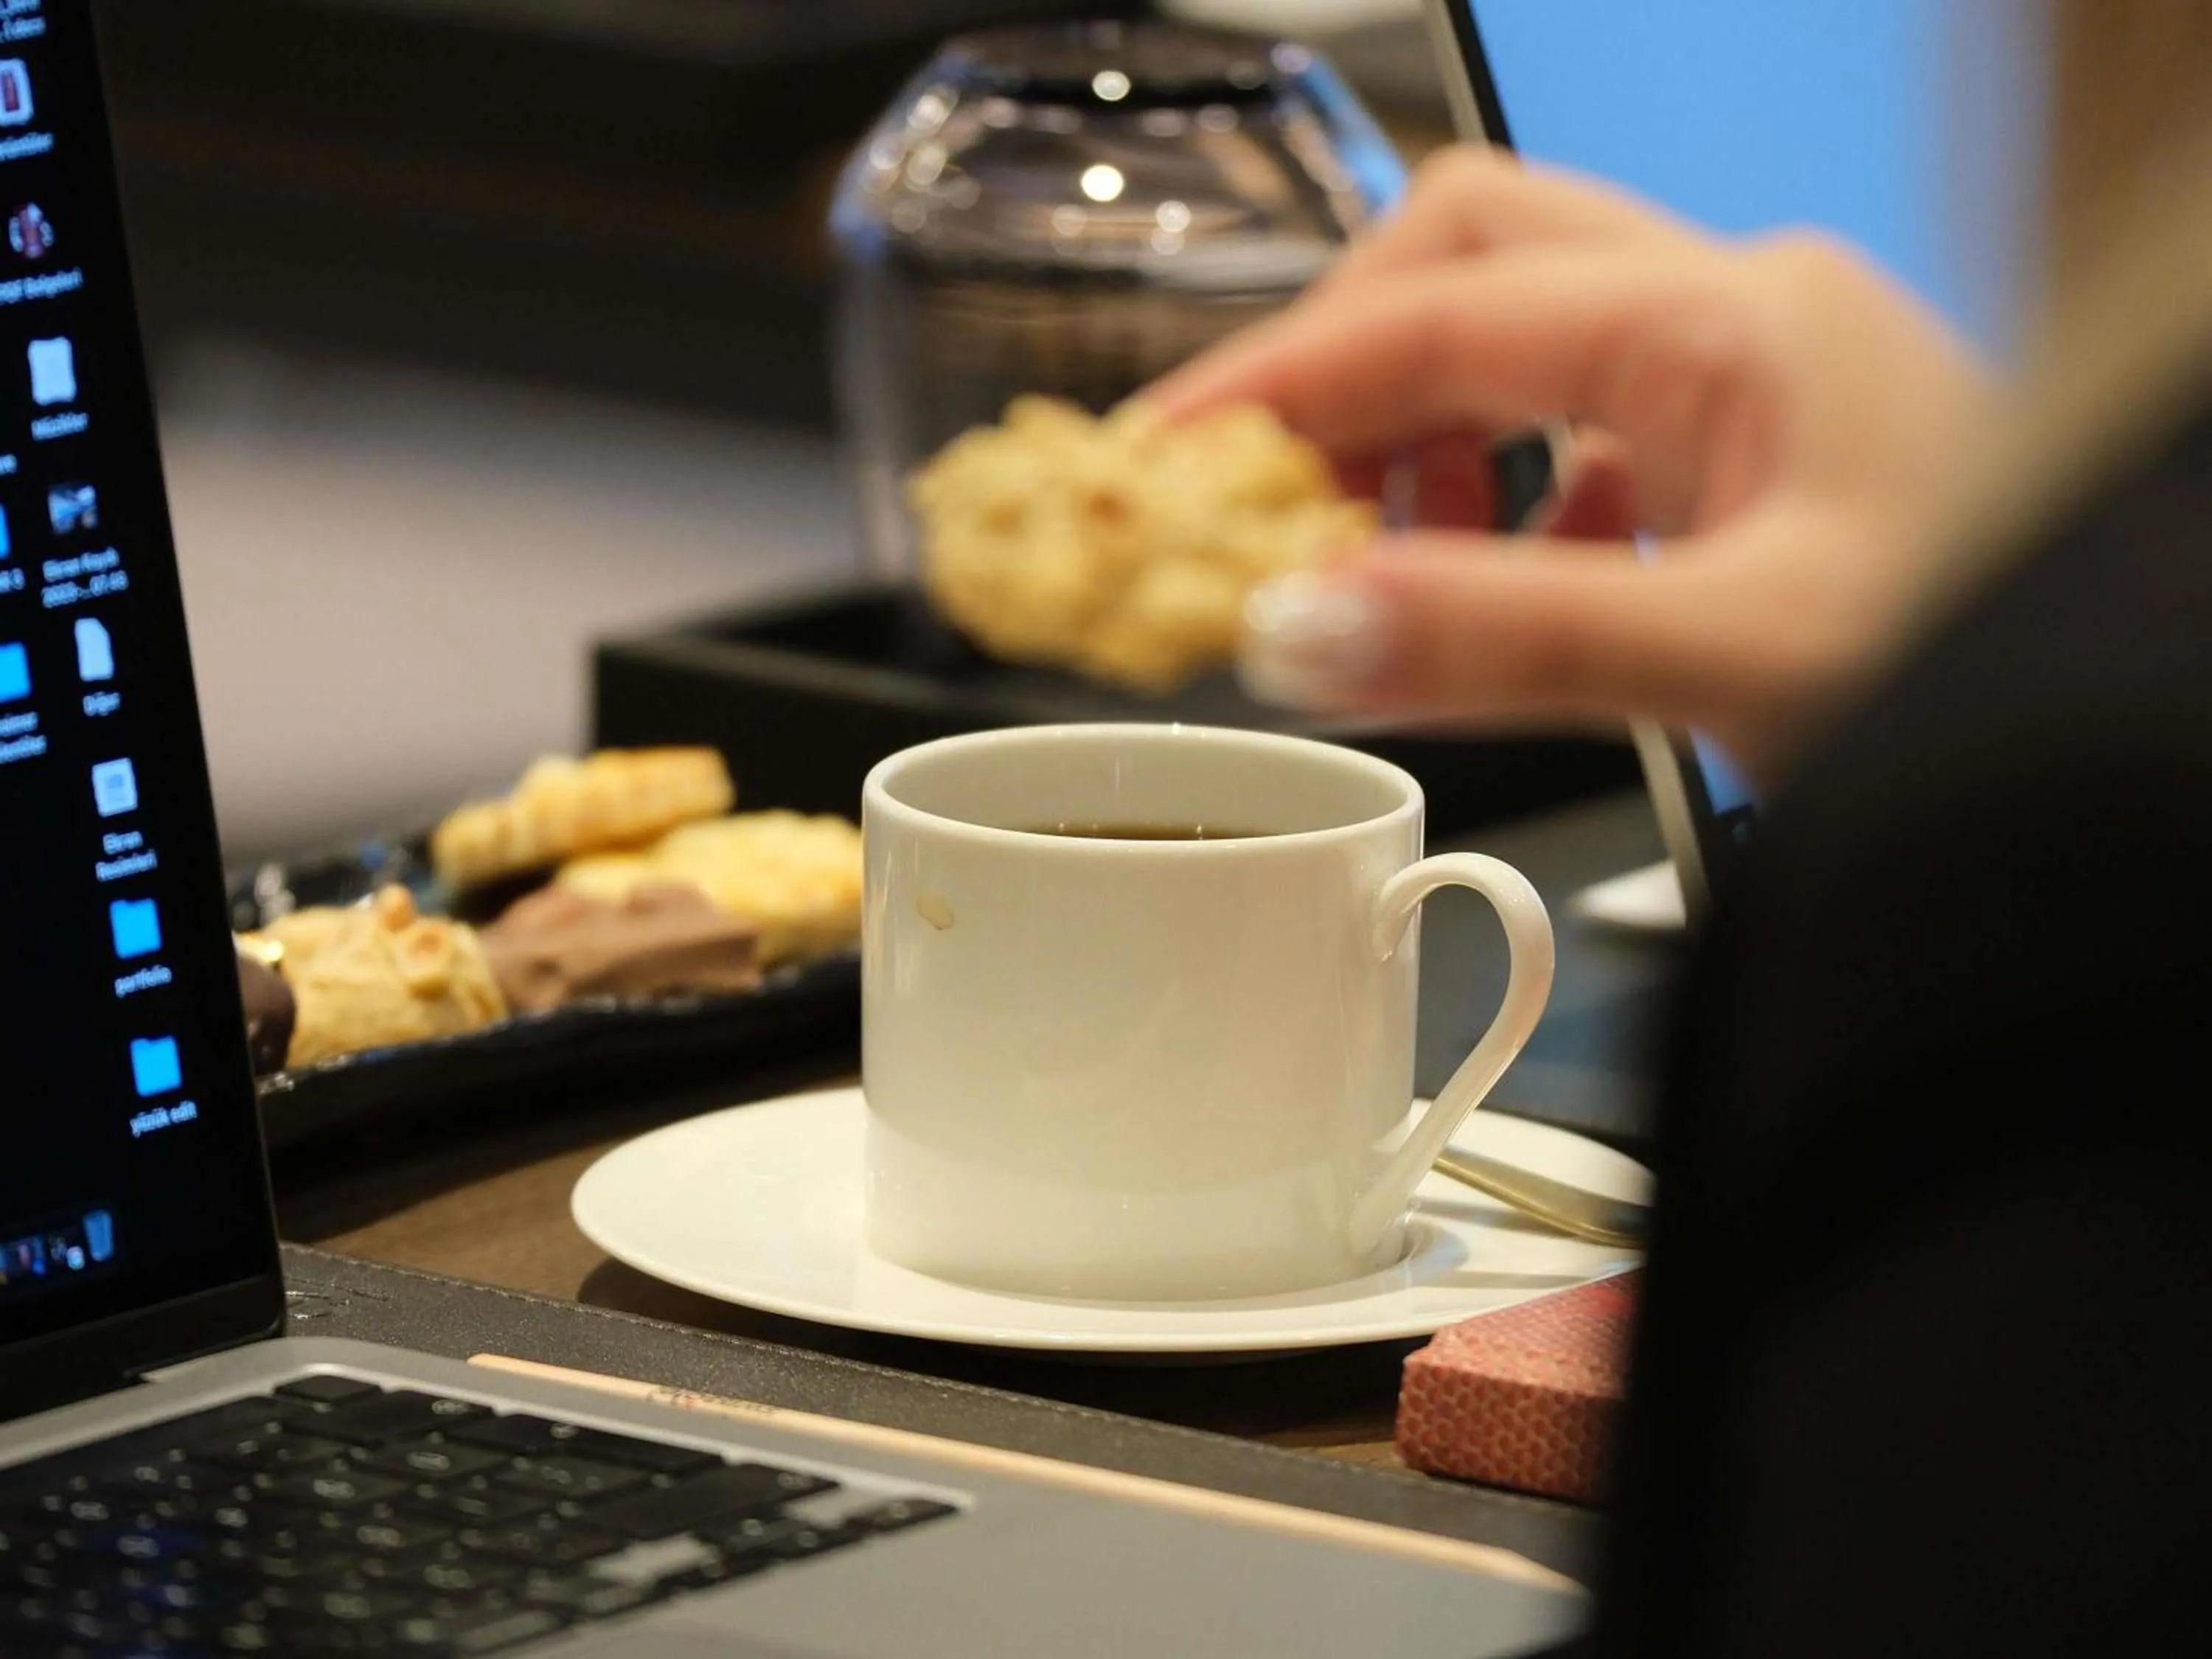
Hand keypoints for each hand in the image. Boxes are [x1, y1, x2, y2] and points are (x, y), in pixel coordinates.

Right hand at [1143, 147, 1991, 782]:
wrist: (2148, 725)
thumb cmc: (2010, 663)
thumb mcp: (1741, 657)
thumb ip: (1510, 633)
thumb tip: (1301, 627)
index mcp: (1732, 319)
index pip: (1430, 314)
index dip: (1265, 386)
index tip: (1147, 465)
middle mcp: (1742, 311)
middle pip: (1466, 257)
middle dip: (1336, 368)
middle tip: (1249, 503)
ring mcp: (1758, 375)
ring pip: (1523, 334)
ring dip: (1419, 430)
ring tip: (1369, 554)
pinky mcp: (1763, 451)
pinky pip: (1585, 423)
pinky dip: (1502, 488)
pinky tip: (1499, 577)